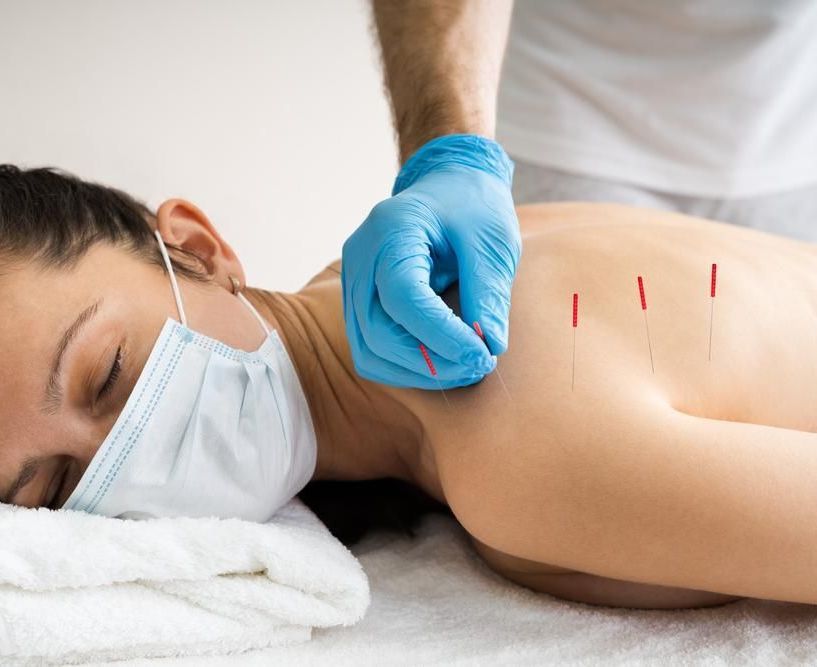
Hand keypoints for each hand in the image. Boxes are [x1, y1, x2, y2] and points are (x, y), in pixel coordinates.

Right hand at [341, 134, 520, 388]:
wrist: (449, 186)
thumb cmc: (473, 207)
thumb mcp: (491, 241)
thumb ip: (488, 293)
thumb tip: (490, 347)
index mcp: (391, 230)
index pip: (403, 297)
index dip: (442, 335)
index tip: (483, 355)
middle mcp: (361, 257)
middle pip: (378, 331)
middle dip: (431, 361)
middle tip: (478, 366)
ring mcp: (353, 281)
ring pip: (369, 350)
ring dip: (417, 372)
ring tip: (464, 368)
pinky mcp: (359, 302)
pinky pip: (371, 349)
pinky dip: (404, 367)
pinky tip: (442, 363)